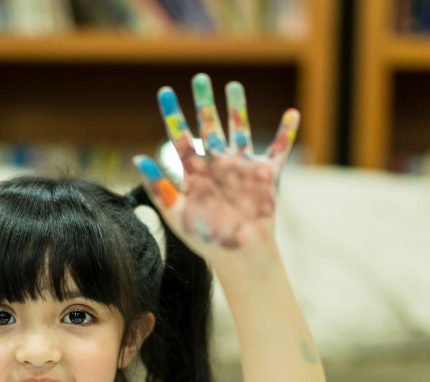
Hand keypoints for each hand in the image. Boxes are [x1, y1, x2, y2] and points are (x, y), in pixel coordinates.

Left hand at [132, 73, 298, 263]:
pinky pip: (278, 149)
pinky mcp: (265, 176)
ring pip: (240, 129)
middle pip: (209, 125)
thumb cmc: (206, 239)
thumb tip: (137, 158)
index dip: (173, 114)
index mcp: (195, 172)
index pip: (180, 136)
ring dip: (237, 108)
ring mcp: (242, 168)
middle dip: (204, 101)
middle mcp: (217, 165)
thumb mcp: (177, 214)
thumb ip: (158, 187)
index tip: (165, 91)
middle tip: (199, 78)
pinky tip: (293, 113)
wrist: (240, 254)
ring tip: (233, 85)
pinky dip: (287, 132)